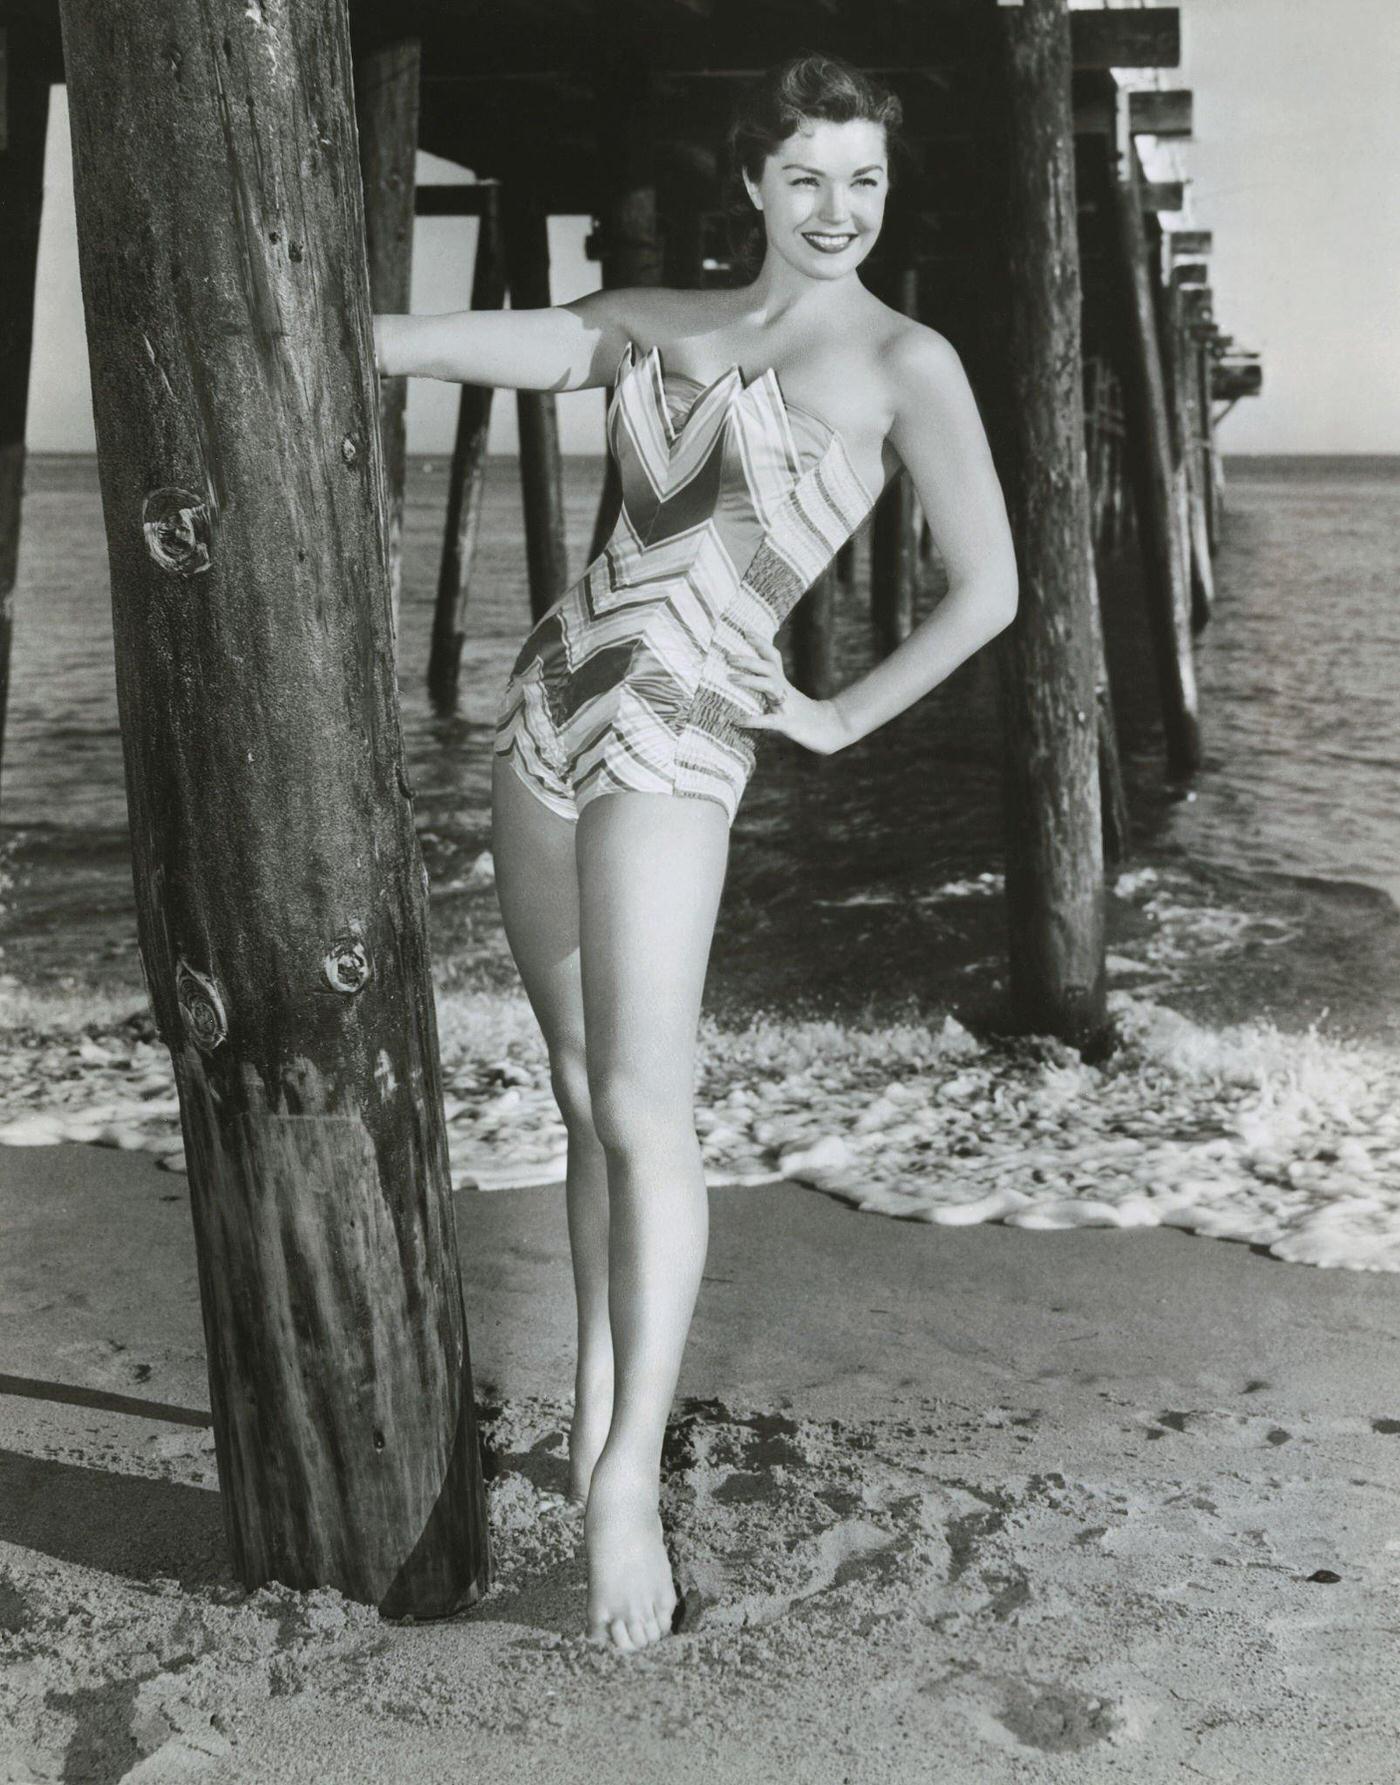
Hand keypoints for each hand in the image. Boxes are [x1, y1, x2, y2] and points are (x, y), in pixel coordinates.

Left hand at [728, 635, 851, 756]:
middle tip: (728, 656)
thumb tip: (745, 678)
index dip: (760, 642)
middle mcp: (784, 690)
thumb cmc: (802, 713)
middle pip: (768, 668)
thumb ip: (769, 686)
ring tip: (730, 678)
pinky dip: (752, 720)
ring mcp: (787, 706)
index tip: (745, 631)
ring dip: (750, 680)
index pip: (772, 656)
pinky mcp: (787, 723)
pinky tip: (737, 720)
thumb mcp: (785, 695)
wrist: (829, 728)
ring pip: (770, 687)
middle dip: (748, 660)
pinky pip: (769, 720)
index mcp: (783, 682)